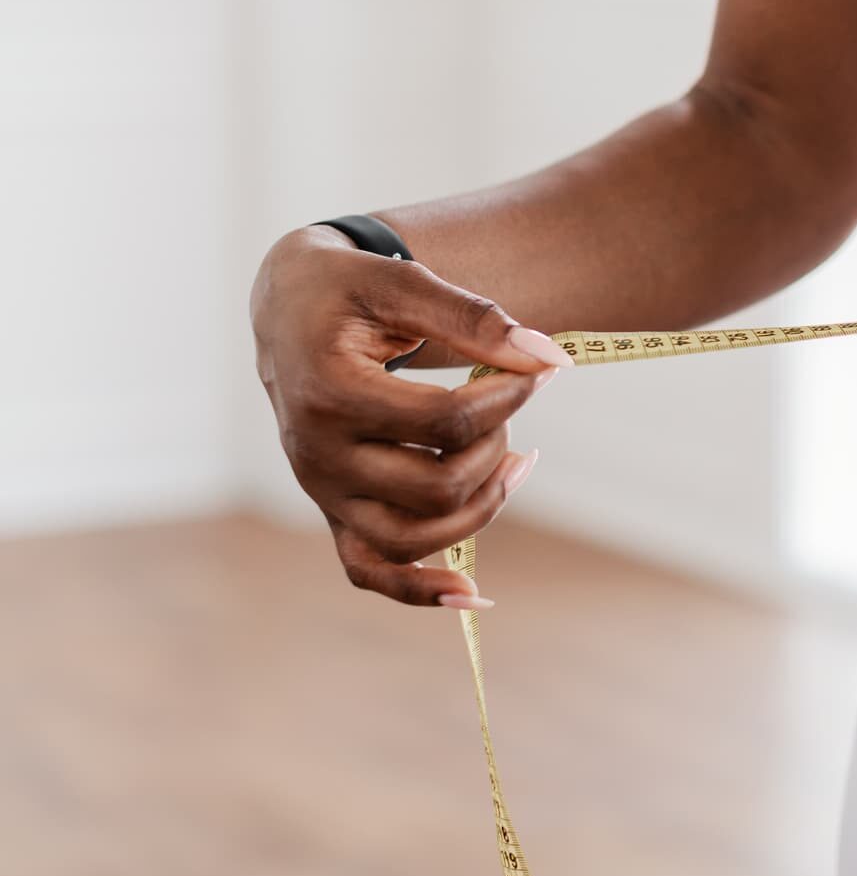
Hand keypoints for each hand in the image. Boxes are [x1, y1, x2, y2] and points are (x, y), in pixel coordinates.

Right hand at [250, 225, 571, 605]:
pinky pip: (370, 570)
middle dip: (497, 444)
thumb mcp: (405, 282)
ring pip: (414, 539)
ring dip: (483, 505)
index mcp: (329, 394)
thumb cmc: (350, 289)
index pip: (446, 422)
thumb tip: (549, 358)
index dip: (509, 397)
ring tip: (516, 458)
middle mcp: (317, 455)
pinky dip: (420, 590)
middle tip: (510, 402)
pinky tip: (474, 593)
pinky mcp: (333, 510)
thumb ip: (475, 318)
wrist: (288, 308)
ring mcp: (323, 491)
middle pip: (438, 486)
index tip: (535, 370)